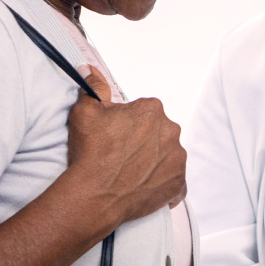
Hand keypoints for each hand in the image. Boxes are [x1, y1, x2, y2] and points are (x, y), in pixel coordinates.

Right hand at [67, 70, 186, 232]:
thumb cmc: (90, 152)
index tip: (117, 136)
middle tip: (123, 155)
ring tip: (131, 172)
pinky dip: (163, 182)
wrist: (95, 195)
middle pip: (158, 132)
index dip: (128, 124)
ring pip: (168, 155)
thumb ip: (94, 87)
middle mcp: (171, 131)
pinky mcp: (179, 182)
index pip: (144, 112)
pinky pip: (174, 180)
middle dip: (144, 141)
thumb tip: (91, 70)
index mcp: (152, 110)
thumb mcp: (85, 111)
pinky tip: (145, 186)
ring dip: (155, 161)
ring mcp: (178, 158)